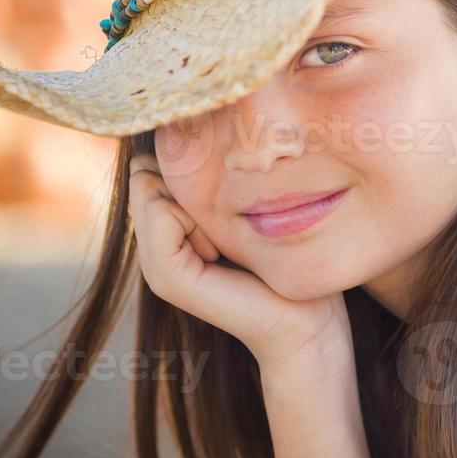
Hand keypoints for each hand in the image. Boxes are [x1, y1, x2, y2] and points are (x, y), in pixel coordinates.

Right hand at [126, 152, 351, 372]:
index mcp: (171, 232)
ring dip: (197, 201)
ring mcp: (155, 266)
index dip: (193, 169)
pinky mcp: (167, 277)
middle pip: (147, 173)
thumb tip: (181, 136)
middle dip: (191, 183)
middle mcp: (155, 249)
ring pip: (150, 187)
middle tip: (229, 227)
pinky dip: (195, 219)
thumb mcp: (244, 207)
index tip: (233, 208)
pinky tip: (220, 251)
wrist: (309, 321)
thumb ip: (209, 180)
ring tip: (226, 242)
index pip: (152, 164)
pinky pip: (162, 211)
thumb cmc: (291, 259)